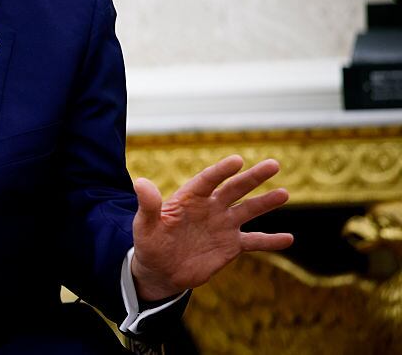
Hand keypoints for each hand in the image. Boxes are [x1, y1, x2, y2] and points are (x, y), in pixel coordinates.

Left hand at [130, 155, 292, 300]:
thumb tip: (140, 182)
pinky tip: (289, 238)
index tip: (237, 161)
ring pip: (248, 210)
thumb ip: (148, 205)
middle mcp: (210, 207)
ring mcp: (222, 225)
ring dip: (266, 202)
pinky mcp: (230, 245)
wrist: (160, 270)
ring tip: (284, 193)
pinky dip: (270, 240)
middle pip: (234, 189)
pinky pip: (254, 241)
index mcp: (190, 198)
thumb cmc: (150, 243)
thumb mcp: (145, 225)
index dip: (222, 171)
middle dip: (253, 177)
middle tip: (273, 164)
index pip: (208, 180)